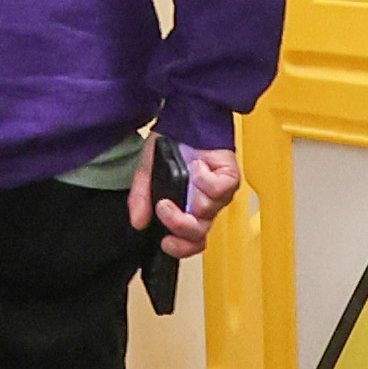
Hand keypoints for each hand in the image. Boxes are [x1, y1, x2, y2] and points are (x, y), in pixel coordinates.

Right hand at [127, 138, 243, 256]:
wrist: (184, 120)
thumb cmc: (170, 147)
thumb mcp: (146, 174)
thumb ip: (141, 199)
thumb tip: (138, 223)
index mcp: (186, 210)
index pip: (189, 242)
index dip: (180, 248)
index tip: (165, 242)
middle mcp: (204, 206)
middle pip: (199, 233)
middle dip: (179, 224)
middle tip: (164, 207)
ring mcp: (219, 194)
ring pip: (207, 211)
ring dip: (190, 193)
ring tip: (184, 174)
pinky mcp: (229, 178)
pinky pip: (219, 189)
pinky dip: (204, 178)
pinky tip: (197, 166)